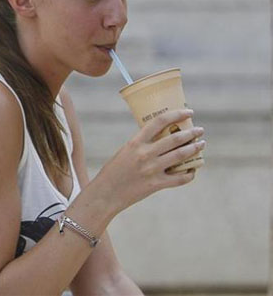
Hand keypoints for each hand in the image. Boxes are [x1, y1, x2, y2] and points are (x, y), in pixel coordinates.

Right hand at [91, 109, 205, 215]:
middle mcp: (145, 154)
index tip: (188, 112)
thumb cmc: (113, 171)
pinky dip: (190, 174)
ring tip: (201, 145)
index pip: (159, 122)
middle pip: (175, 139)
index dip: (176, 114)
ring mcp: (152, 169)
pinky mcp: (156, 184)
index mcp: (135, 142)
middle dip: (192, 133)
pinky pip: (180, 178)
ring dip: (195, 149)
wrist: (106, 193)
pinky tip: (193, 170)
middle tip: (200, 131)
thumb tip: (161, 139)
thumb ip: (141, 145)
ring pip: (181, 156)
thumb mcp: (125, 151)